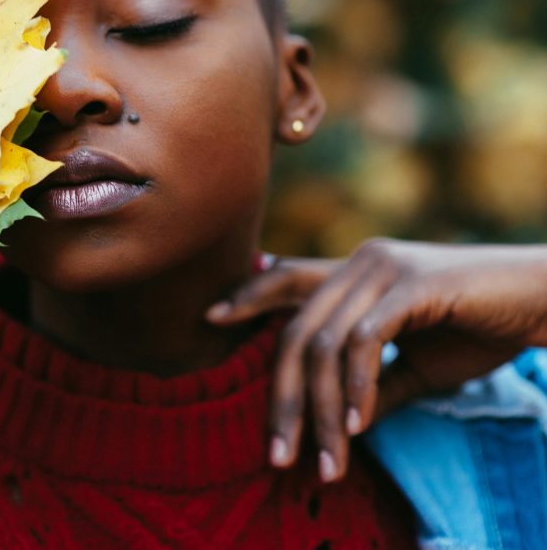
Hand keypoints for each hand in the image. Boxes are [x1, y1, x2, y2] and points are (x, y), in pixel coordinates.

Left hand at [207, 240, 546, 482]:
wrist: (541, 303)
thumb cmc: (479, 328)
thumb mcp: (416, 365)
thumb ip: (373, 386)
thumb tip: (336, 422)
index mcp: (355, 272)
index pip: (288, 279)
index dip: (247, 295)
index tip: (209, 316)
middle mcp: (360, 261)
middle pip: (296, 331)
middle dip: (283, 398)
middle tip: (277, 453)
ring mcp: (383, 268)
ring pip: (325, 344)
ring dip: (322, 410)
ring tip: (325, 460)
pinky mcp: (411, 284)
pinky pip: (364, 342)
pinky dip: (356, 388)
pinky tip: (356, 426)